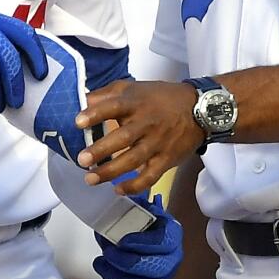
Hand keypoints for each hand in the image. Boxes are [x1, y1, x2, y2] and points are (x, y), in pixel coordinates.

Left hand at [75, 80, 201, 194]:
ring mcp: (157, 143)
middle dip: (101, 150)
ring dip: (111, 171)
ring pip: (133, 160)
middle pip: (123, 137)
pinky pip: (150, 176)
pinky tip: (118, 190)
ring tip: (90, 179)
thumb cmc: (163, 98)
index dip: (96, 114)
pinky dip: (134, 185)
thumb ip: (109, 93)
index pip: (114, 106)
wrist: (200, 109)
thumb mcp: (136, 88)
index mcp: (136, 103)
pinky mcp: (166, 159)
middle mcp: (146, 123)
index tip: (78, 122)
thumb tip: (84, 100)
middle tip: (82, 159)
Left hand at [92, 194, 182, 278]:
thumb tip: (118, 199)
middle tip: (108, 252)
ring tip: (100, 262)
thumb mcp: (142, 210)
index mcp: (172, 234)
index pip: (163, 242)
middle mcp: (173, 258)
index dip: (142, 243)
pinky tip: (107, 275)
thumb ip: (133, 206)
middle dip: (127, 262)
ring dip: (118, 276)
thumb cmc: (142, 225)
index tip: (122, 241)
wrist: (146, 246)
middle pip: (155, 268)